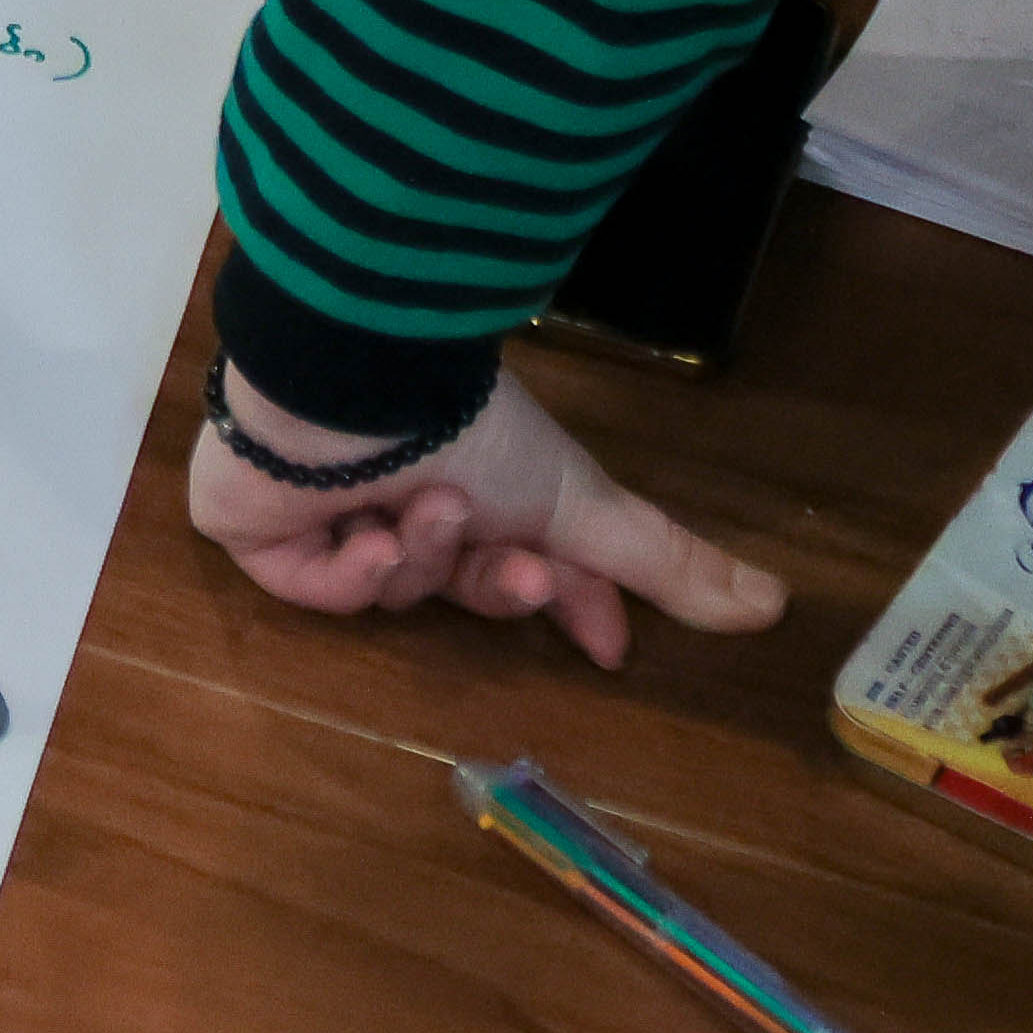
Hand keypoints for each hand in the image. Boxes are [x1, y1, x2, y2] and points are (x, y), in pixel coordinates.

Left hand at [184, 357, 785, 671]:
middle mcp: (404, 494)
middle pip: (462, 590)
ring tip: (429, 505)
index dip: (569, 607)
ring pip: (392, 587)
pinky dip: (347, 571)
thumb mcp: (581, 503)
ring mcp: (327, 512)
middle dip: (495, 583)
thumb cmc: (467, 429)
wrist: (354, 384)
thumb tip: (776, 606)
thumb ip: (666, 561)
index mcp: (478, 484)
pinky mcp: (256, 528)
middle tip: (519, 563)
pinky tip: (366, 531)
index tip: (608, 648)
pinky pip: (308, 589)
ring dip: (424, 554)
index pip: (528, 570)